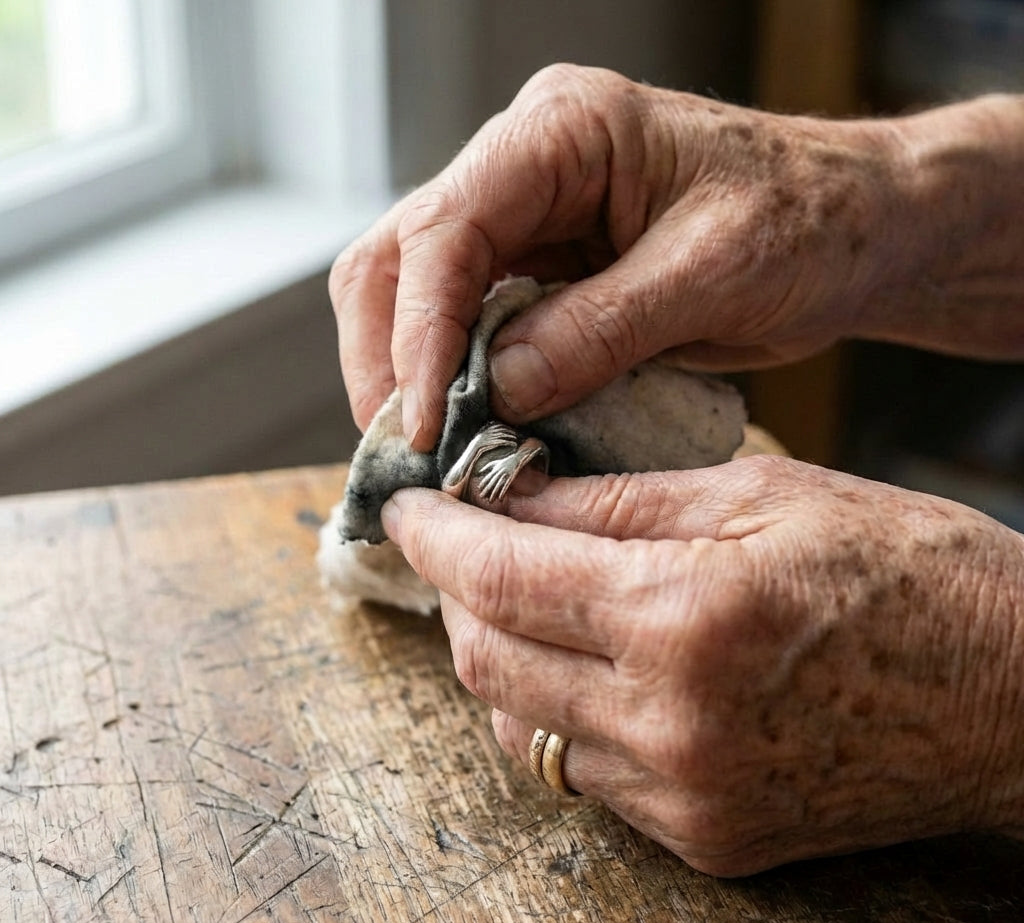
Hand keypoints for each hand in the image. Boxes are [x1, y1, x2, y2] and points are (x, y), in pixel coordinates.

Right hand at [330, 64, 1023, 449]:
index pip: (446, 227)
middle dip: (388, 358)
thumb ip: (600, 329)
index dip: (420, 332)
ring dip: (409, 374)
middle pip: (401, 257)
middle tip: (406, 450)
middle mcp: (524, 166)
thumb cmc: (806, 224)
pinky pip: (469, 325)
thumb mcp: (711, 275)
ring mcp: (526, 219)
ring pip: (416, 293)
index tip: (425, 423)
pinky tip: (468, 429)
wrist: (852, 230)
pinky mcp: (541, 271)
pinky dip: (456, 381)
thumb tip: (498, 391)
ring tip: (429, 451)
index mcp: (563, 131)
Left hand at [381, 458, 1023, 875]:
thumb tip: (512, 493)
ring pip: (519, 726)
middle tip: (466, 542)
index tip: (408, 507)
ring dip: (499, 656)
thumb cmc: (908, 572)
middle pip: (485, 662)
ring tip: (526, 598)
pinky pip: (581, 774)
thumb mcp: (762, 494)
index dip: (436, 537)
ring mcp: (683, 795)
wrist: (1015, 697)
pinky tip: (585, 666)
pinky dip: (556, 713)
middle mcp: (669, 722)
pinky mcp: (704, 838)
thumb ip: (617, 501)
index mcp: (684, 615)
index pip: (501, 576)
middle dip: (456, 594)